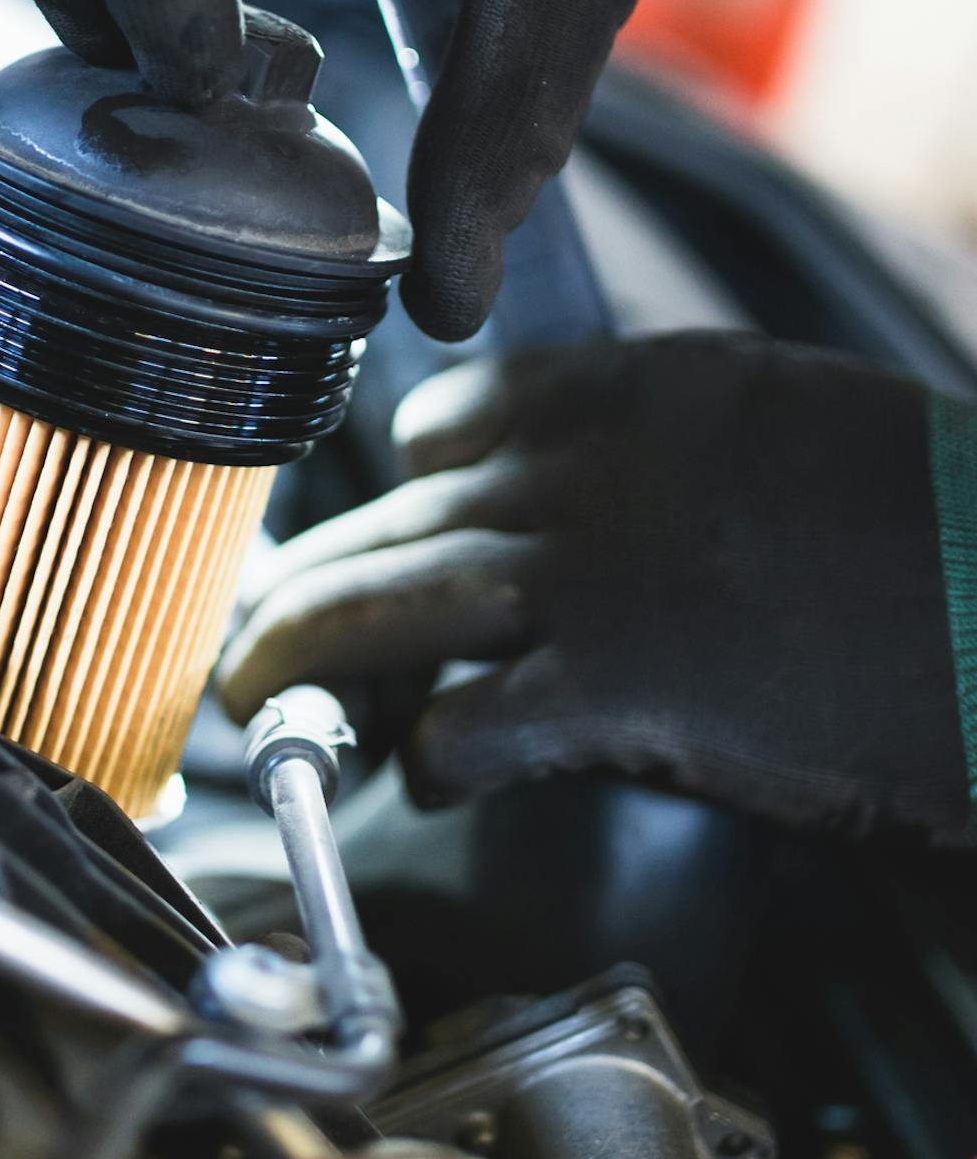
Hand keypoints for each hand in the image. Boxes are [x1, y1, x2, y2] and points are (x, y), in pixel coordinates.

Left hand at [217, 334, 973, 842]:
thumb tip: (604, 506)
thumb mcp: (814, 432)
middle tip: (256, 623)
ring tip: (250, 691)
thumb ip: (693, 450)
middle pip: (401, 515)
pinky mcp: (627, 687)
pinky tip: (412, 768)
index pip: (460, 416)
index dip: (399, 481)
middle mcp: (599, 467)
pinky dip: (426, 747)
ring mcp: (602, 573)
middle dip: (312, 574)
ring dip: (305, 649)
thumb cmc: (946, 537)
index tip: (375, 522)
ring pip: (394, 599)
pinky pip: (472, 716)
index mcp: (649, 390)